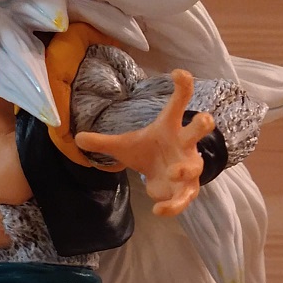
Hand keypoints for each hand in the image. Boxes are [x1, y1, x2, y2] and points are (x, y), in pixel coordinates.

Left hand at [75, 69, 214, 216]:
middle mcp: (184, 144)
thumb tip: (77, 138)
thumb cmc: (148, 152)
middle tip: (204, 119)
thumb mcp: (124, 146)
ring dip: (186, 169)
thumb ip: (103, 142)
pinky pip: (184, 197)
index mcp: (169, 127)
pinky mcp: (187, 189)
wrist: (159, 176)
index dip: (183, 88)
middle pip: (200, 130)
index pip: (178, 104)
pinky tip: (158, 210)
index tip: (179, 73)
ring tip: (173, 172)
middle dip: (203, 124)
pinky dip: (173, 205)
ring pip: (196, 166)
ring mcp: (189, 166)